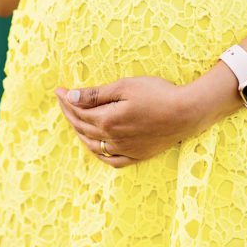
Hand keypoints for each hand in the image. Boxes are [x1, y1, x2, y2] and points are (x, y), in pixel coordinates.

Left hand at [54, 75, 211, 167]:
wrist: (188, 113)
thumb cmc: (158, 94)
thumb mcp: (125, 86)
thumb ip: (95, 94)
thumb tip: (70, 97)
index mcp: (107, 121)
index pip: (78, 111)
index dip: (66, 100)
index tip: (59, 90)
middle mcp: (113, 139)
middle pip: (83, 128)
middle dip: (69, 113)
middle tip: (63, 101)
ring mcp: (126, 149)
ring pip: (94, 145)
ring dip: (80, 133)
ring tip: (75, 120)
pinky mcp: (138, 155)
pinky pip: (112, 160)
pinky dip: (100, 154)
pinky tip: (96, 147)